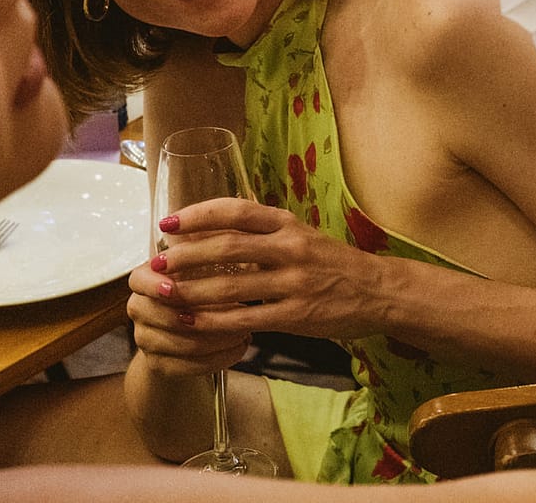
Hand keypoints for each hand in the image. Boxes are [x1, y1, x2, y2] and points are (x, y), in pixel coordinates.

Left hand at [129, 197, 389, 372]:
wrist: (379, 292)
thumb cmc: (335, 264)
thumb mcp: (304, 235)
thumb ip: (267, 232)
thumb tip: (217, 228)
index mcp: (289, 223)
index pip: (236, 211)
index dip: (198, 215)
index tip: (168, 223)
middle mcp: (290, 247)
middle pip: (227, 245)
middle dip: (185, 253)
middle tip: (156, 261)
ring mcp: (294, 282)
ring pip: (231, 284)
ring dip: (192, 289)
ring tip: (164, 294)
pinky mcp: (296, 315)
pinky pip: (246, 318)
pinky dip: (215, 321)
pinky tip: (192, 324)